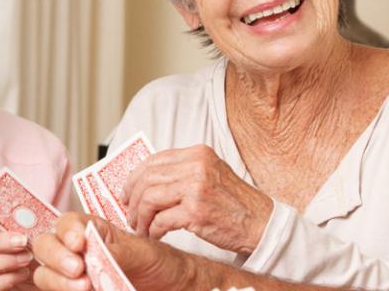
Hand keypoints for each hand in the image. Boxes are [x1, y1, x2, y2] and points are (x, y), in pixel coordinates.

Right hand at [31, 213, 215, 289]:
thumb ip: (116, 251)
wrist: (168, 285)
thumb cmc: (155, 262)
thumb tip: (95, 254)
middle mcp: (74, 250)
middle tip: (78, 269)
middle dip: (56, 257)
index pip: (65, 223)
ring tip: (86, 287)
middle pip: (44, 246)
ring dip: (58, 281)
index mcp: (89, 229)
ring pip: (43, 274)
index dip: (67, 232)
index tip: (79, 244)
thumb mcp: (141, 252)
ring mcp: (69, 274)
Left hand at [122, 145, 272, 253]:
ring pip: (149, 199)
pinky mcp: (195, 212)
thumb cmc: (235, 203)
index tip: (127, 192)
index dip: (134, 177)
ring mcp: (195, 188)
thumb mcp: (210, 174)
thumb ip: (183, 172)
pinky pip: (161, 220)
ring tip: (141, 227)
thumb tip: (146, 182)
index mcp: (198, 153)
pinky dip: (153, 230)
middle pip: (147, 179)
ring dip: (140, 217)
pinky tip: (155, 234)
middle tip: (130, 214)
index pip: (154, 160)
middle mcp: (196, 166)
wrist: (261, 223)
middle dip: (132, 199)